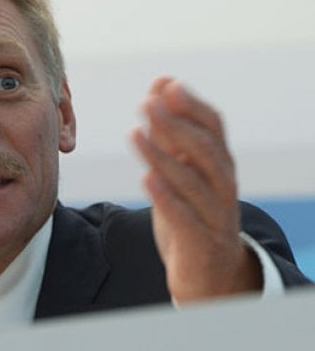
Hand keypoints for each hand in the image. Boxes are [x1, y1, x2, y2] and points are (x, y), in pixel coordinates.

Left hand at [131, 76, 260, 303]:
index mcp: (219, 162)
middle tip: (146, 103)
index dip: (190, 105)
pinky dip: (167, 198)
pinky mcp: (202, 243)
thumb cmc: (193, 211)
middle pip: (205, 149)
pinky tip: (146, 179)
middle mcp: (223, 184)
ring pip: (194, 181)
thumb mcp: (181, 167)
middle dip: (176, 124)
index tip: (166, 85)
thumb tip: (160, 83)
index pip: (213, 126)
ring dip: (162, 155)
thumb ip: (170, 130)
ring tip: (135, 133)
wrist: (210, 274)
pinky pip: (186, 218)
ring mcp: (216, 214)